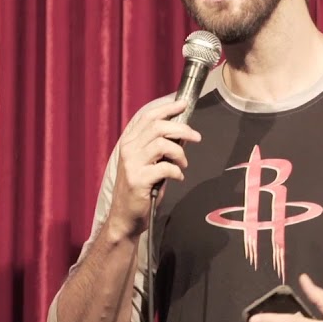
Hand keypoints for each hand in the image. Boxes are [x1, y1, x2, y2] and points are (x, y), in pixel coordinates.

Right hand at [104, 98, 201, 238]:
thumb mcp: (145, 163)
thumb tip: (182, 133)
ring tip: (183, 164)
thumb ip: (157, 147)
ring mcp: (132, 165)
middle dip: (182, 128)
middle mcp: (128, 150)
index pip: (148, 117)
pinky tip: (178, 177)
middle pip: (158, 127)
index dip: (167, 108)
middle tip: (196, 137)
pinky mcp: (139, 180)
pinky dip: (176, 171)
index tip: (183, 104)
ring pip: (163, 144)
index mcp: (129, 143)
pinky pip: (165, 168)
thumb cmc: (140, 189)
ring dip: (180, 153)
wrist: (125, 217)